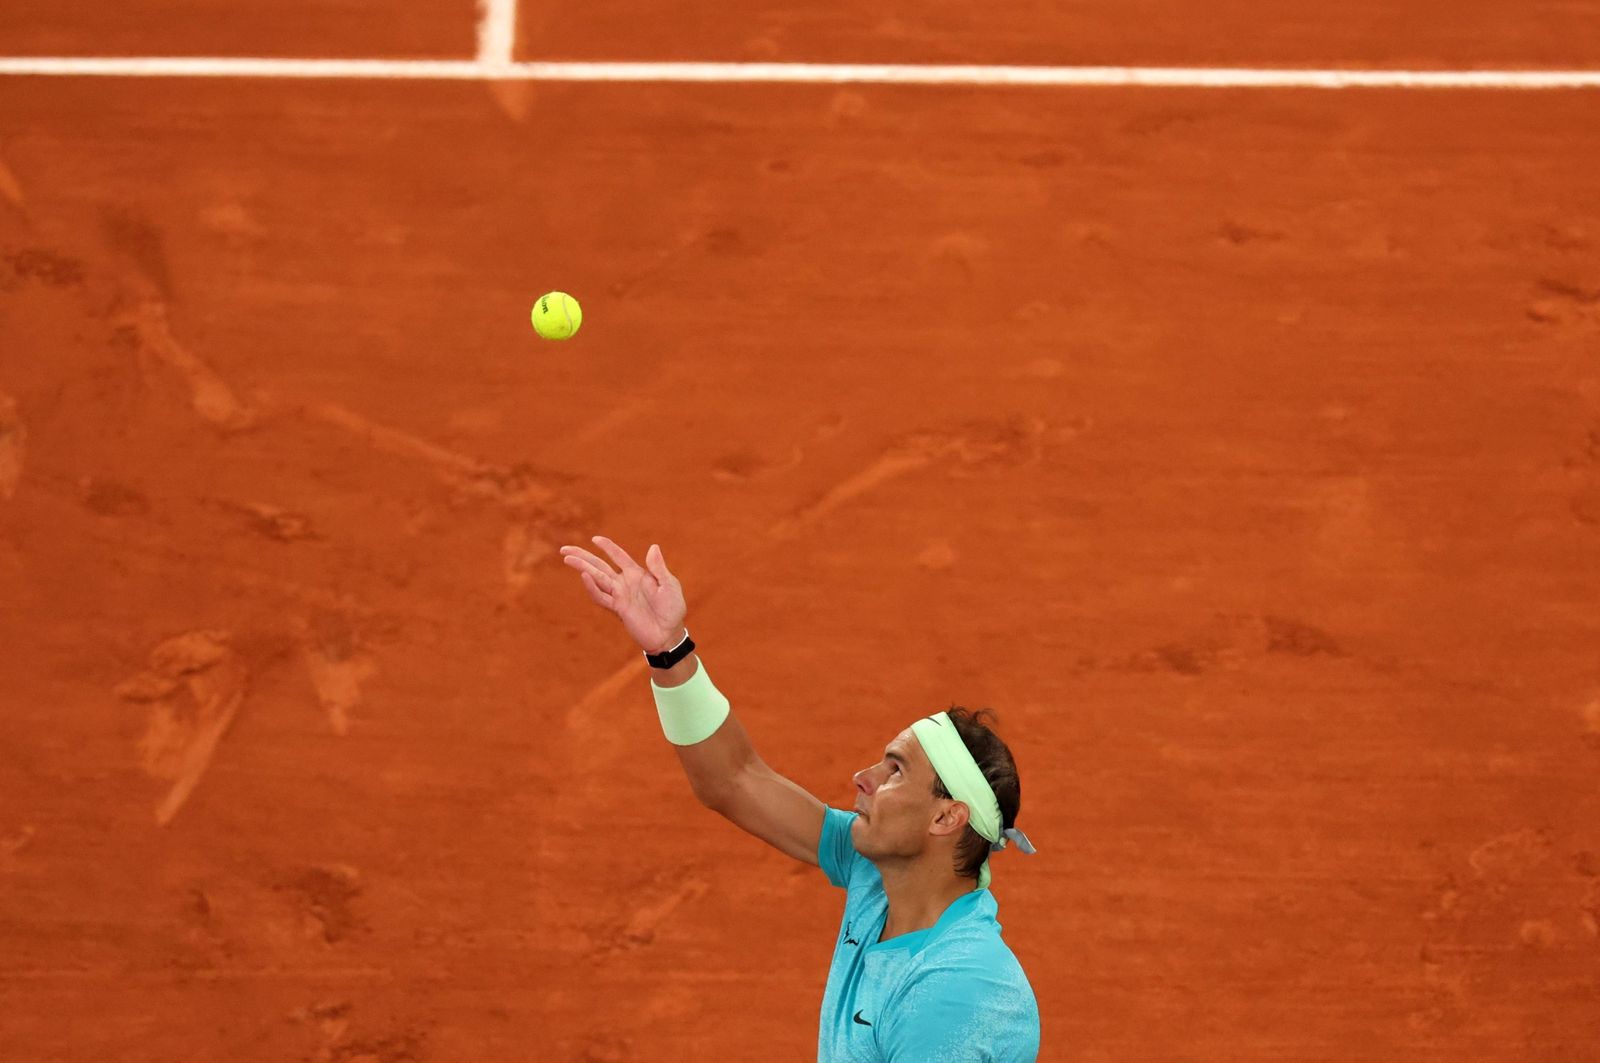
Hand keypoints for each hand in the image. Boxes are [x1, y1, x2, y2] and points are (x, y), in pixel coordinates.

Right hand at [559, 536, 687, 652]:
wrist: (668, 634)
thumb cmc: (672, 609)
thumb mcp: (669, 585)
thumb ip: (659, 568)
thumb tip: (653, 547)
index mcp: (637, 574)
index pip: (618, 556)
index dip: (607, 547)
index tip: (595, 538)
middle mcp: (625, 583)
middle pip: (599, 565)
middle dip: (583, 556)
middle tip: (565, 549)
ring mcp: (619, 595)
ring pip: (596, 577)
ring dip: (582, 567)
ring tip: (567, 558)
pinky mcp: (617, 609)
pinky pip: (602, 596)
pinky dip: (592, 587)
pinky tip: (584, 576)